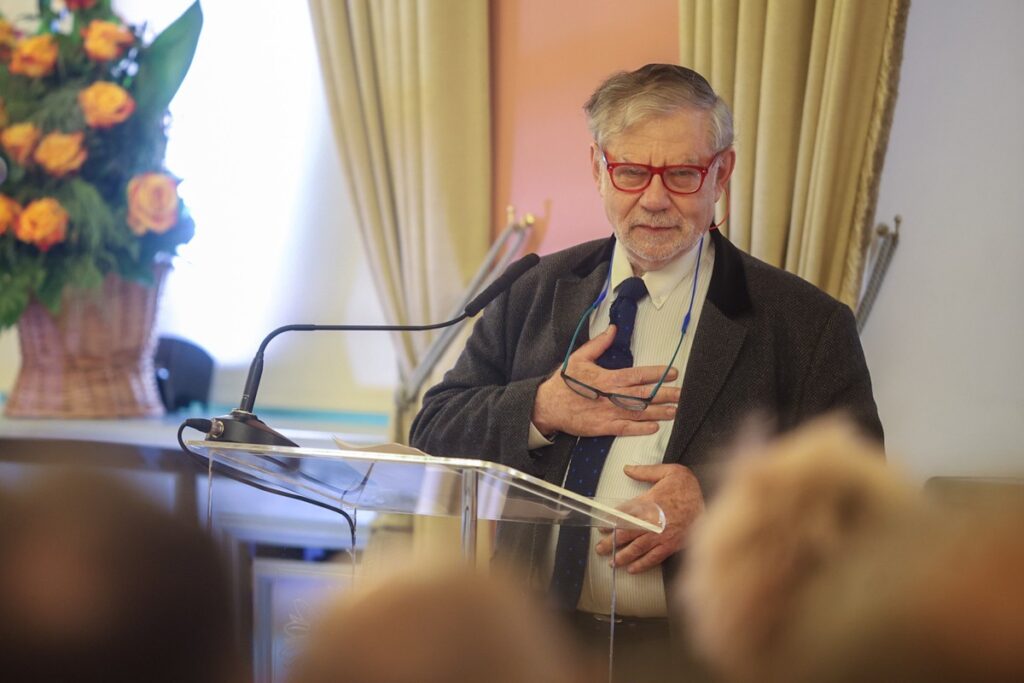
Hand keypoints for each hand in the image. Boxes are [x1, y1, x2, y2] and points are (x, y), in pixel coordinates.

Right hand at [531, 326, 679, 437]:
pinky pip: (625, 429)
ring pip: (638, 412)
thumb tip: (612, 329)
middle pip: (644, 395)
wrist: (547, 405)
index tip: (672, 373)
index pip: (638, 374)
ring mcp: (608, 412)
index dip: (657, 374)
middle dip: (665, 394)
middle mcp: (612, 396)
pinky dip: (640, 429)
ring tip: (674, 411)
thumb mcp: (579, 357)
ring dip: (658, 412)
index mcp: (608, 378)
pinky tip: (654, 428)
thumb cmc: (563, 382)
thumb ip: (598, 344)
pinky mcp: (603, 427)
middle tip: (681, 394)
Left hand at [595, 463, 703, 572]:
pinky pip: (653, 558)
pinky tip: (631, 569)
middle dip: (610, 543)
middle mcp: (651, 522)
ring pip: (636, 549)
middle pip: (625, 534)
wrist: (711, 501)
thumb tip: (627, 468)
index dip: (610, 522)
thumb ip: (645, 471)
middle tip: (599, 549)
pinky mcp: (671, 546)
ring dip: (622, 556)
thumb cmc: (688, 486)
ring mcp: (661, 536)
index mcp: (648, 503)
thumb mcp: (668, 471)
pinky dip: (641, 565)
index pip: (623, 515)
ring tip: (610, 562)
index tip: (602, 527)